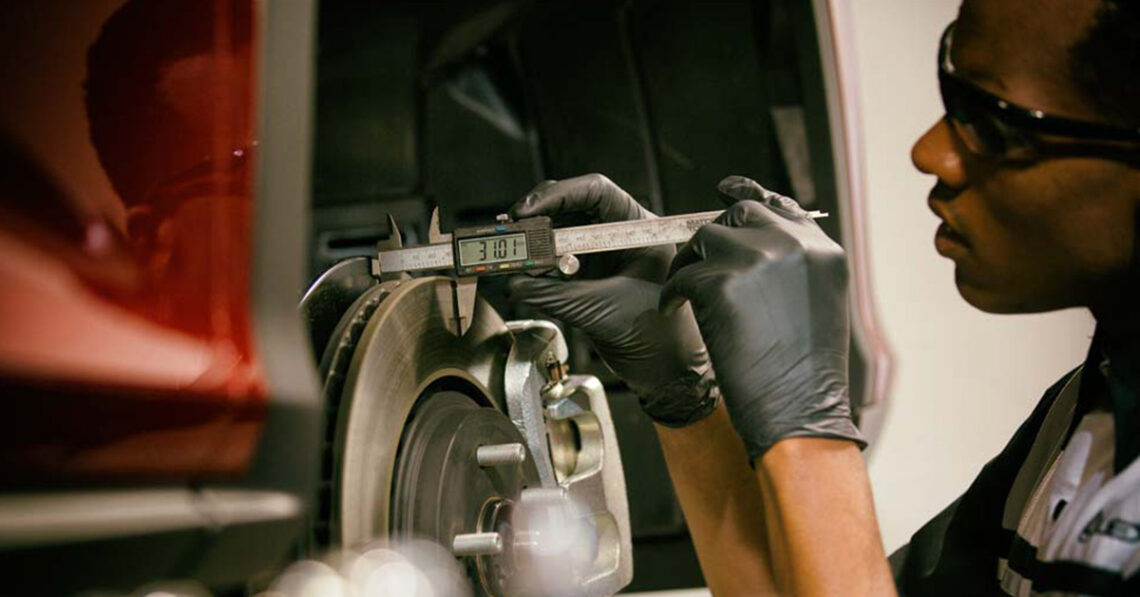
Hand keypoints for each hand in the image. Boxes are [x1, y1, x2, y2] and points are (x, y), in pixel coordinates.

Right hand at [507, 174, 717, 426]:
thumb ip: (555, 296)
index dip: (559, 194)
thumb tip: (515, 284)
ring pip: (560, 234)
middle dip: (539, 218)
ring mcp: (603, 255)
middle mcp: (619, 235)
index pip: (596, 192)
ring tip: (517, 260)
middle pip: (572, 208)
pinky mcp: (590, 277)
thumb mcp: (601, 311)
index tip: (529, 210)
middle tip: (512, 230)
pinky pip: (557, 263)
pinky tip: (526, 279)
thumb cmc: (657, 337)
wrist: (668, 370)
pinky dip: (538, 269)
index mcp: (638, 229)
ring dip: (535, 245)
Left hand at [662, 176, 863, 458]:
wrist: (799, 416)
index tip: (726, 190)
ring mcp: (758, 259)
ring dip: (690, 263)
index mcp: (823, 252)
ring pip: (706, 238)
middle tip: (695, 261)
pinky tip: (675, 311)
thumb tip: (753, 246)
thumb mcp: (814, 308)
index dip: (749, 196)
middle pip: (740, 213)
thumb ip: (791, 269)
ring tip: (686, 294)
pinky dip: (673, 292)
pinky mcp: (722, 281)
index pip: (780, 206)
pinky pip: (683, 273)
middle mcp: (794, 245)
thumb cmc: (805, 379)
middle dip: (713, 235)